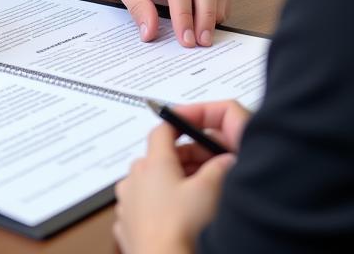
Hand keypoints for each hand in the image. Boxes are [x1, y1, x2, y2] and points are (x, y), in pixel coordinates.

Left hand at [113, 105, 245, 253]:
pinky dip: (159, 206)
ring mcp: (127, 203)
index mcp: (152, 163)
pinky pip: (143, 206)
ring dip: (170, 183)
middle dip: (184, 159)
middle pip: (159, 157)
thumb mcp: (209, 191)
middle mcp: (134, 179)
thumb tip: (228, 157)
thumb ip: (220, 168)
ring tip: (193, 197)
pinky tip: (176, 218)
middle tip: (207, 168)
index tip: (193, 126)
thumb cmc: (180, 230)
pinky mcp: (126, 225)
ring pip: (150, 182)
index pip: (162, 129)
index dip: (180, 124)